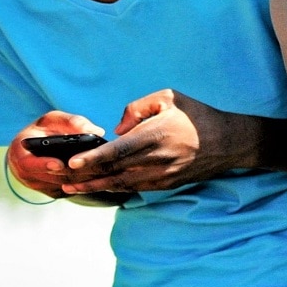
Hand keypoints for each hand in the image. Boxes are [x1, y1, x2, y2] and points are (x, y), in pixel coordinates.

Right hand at [6, 111, 106, 196]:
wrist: (33, 149)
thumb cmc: (42, 131)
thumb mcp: (52, 120)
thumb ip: (72, 122)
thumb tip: (95, 131)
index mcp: (19, 154)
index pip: (29, 164)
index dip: (45, 165)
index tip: (60, 163)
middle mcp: (25, 175)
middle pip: (53, 177)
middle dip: (75, 171)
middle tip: (95, 166)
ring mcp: (39, 187)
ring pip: (64, 185)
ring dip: (83, 179)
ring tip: (102, 169)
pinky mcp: (51, 193)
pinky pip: (69, 190)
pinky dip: (84, 183)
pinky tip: (99, 175)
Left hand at [59, 89, 244, 194]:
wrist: (228, 142)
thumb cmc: (196, 115)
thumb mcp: (168, 97)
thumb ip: (137, 108)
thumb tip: (117, 129)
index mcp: (155, 135)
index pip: (117, 151)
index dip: (92, 159)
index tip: (71, 163)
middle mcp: (156, 160)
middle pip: (113, 172)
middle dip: (83, 176)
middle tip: (57, 177)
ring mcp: (161, 176)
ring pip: (120, 185)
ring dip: (94, 187)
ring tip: (69, 188)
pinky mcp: (165, 184)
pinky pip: (134, 189)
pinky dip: (113, 189)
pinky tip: (97, 188)